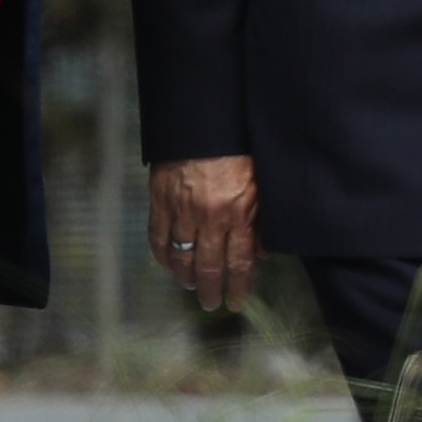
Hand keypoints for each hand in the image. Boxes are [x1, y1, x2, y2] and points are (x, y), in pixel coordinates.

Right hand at [147, 156, 257, 309]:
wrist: (203, 118)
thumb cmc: (238, 147)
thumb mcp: (261, 183)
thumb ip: (262, 220)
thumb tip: (264, 252)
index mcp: (238, 214)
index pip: (239, 263)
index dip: (237, 287)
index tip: (235, 302)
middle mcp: (210, 218)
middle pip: (208, 266)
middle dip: (209, 290)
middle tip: (209, 303)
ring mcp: (182, 209)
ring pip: (181, 256)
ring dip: (185, 276)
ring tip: (189, 286)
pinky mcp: (160, 199)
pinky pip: (158, 235)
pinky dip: (162, 254)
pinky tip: (167, 263)